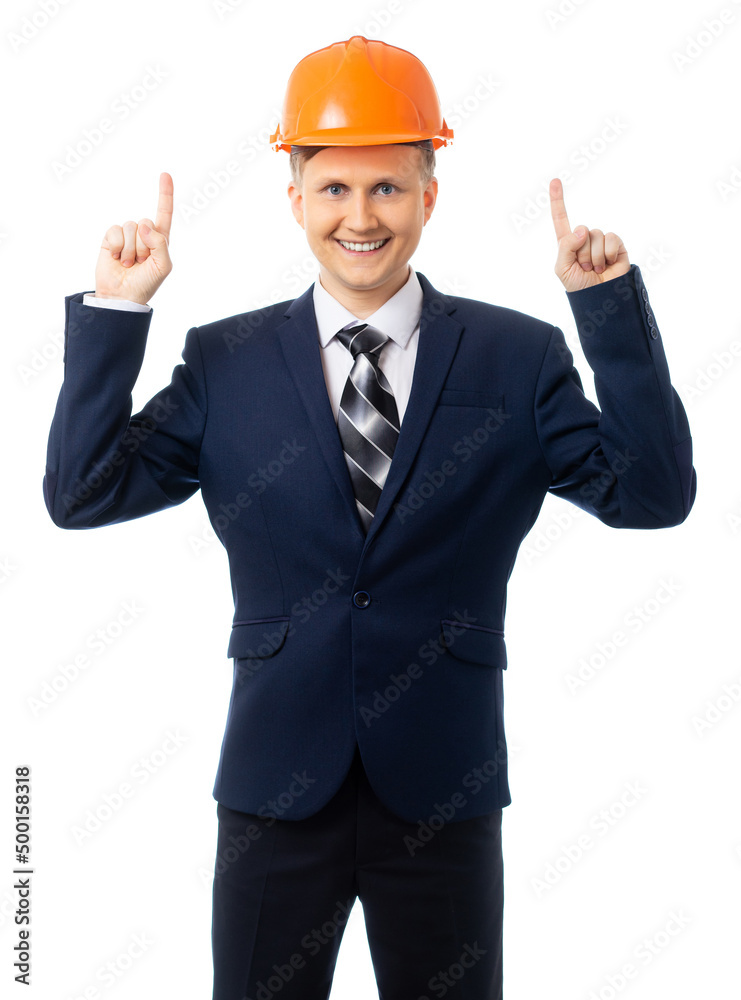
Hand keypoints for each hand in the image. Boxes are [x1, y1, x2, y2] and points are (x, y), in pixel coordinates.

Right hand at [95, 172, 173, 303]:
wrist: (122, 296)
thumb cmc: (145, 284)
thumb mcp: (163, 267)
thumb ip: (161, 244)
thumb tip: (145, 224)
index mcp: (160, 240)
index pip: (164, 213)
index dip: (165, 194)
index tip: (165, 174)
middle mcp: (143, 234)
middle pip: (145, 222)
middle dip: (144, 245)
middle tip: (140, 262)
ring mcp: (126, 236)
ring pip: (130, 227)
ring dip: (130, 249)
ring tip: (128, 263)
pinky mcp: (110, 238)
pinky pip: (115, 231)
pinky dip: (116, 246)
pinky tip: (115, 258)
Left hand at [549, 178, 629, 291]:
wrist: (600, 298)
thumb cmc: (578, 286)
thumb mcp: (562, 268)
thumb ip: (565, 247)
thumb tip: (582, 229)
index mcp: (568, 243)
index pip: (561, 219)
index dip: (558, 200)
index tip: (555, 180)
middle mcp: (584, 239)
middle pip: (581, 231)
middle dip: (582, 253)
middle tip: (584, 269)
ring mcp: (601, 241)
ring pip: (596, 235)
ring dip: (595, 256)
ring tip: (596, 269)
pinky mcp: (617, 245)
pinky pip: (611, 238)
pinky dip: (608, 253)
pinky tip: (608, 265)